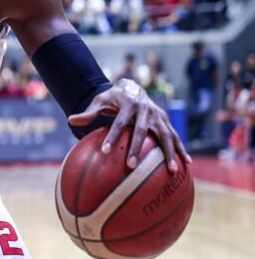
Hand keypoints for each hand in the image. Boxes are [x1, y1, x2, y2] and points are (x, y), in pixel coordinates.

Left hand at [69, 78, 191, 172]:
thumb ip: (88, 112)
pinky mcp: (166, 121)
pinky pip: (176, 136)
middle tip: (131, 166)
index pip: (118, 123)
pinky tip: (186, 165)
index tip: (105, 152)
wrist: (133, 87)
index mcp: (128, 104)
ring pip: (166, 135)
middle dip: (137, 149)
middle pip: (142, 131)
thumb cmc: (113, 99)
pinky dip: (181, 150)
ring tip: (171, 171)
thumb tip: (71, 120)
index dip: (112, 137)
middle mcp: (146, 110)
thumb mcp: (100, 101)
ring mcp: (158, 115)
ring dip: (169, 153)